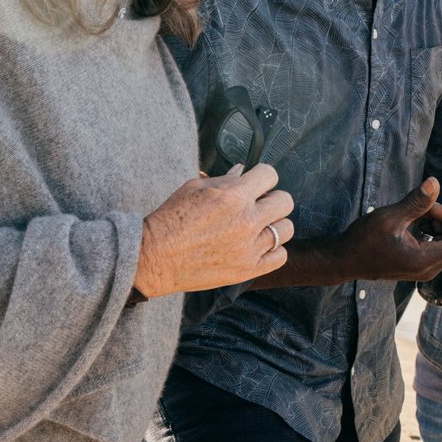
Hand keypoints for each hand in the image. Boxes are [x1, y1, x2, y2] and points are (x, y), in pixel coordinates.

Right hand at [133, 164, 292, 298]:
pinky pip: (280, 256)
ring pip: (286, 229)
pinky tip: (258, 246)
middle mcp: (246, 221)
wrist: (155, 257)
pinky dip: (273, 250)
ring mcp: (249, 247)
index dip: (263, 177)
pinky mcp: (248, 269)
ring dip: (275, 225)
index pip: (270, 175)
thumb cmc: (171, 220)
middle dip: (272, 199)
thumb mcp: (194, 188)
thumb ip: (224, 179)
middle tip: (258, 205)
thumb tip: (243, 171)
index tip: (256, 183)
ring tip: (258, 227)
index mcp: (233, 196)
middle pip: (285, 201)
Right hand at [335, 178, 441, 283]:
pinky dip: (430, 229)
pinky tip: (414, 221)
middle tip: (422, 205)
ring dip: (436, 221)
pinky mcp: (419, 264)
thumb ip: (416, 202)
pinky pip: (436, 243)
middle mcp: (428, 268)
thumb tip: (435, 182)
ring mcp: (424, 268)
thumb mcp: (390, 217)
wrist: (344, 260)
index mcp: (424, 260)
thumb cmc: (363, 240)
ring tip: (413, 213)